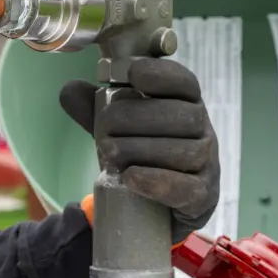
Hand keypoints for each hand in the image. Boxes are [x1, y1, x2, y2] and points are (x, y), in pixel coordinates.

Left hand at [59, 58, 219, 244]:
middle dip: (136, 117)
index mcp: (186, 105)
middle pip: (182, 116)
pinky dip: (155, 181)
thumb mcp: (117, 128)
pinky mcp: (201, 197)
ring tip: (110, 155)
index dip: (161, 74)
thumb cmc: (140, 153)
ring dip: (140, 150)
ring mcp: (207, 165)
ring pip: (184, 151)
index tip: (132, 72)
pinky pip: (186, 188)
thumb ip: (94, 108)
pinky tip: (130, 177)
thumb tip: (69, 90)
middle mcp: (203, 131)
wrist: (155, 205)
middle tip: (104, 128)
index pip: (184, 82)